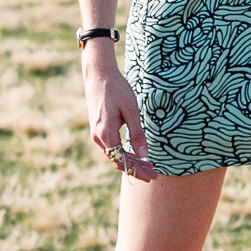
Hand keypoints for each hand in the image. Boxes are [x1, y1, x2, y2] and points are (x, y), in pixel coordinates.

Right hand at [81, 53, 156, 182]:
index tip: (152, 176)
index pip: (123, 160)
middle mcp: (98, 137)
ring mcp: (96, 133)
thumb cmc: (117, 89)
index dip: (137, 170)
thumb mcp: (131, 111)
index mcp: (106, 134)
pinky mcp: (97, 128)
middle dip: (135, 168)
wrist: (98, 74)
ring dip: (130, 161)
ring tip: (147, 166)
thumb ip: (137, 134)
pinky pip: (111, 146)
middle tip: (154, 175)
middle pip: (118, 160)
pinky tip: (133, 153)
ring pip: (114, 154)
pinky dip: (123, 152)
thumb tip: (144, 155)